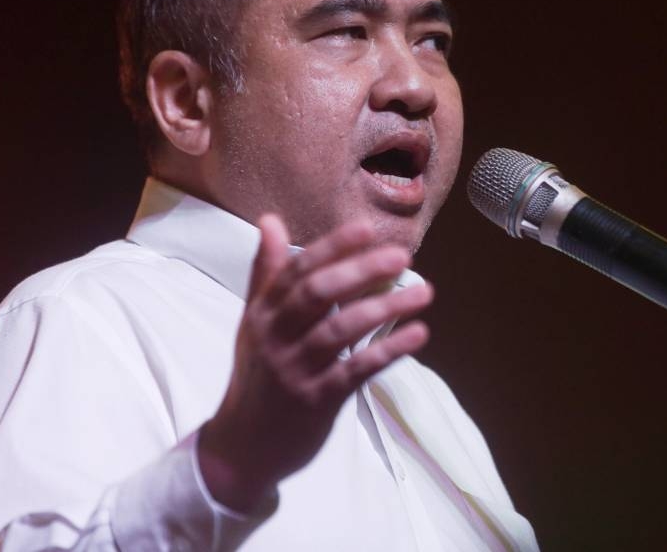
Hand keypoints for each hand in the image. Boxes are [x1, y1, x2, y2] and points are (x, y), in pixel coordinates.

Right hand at [197, 214, 431, 512]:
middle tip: (402, 255)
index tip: (367, 228)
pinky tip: (417, 334)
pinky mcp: (316, 401)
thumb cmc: (258, 374)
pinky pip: (356, 370)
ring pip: (340, 330)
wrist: (243, 446)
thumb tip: (270, 220)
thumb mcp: (255, 322)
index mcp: (263, 313)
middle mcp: (275, 338)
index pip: (297, 271)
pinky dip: (388, 351)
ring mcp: (295, 371)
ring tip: (423, 292)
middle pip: (318, 294)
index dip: (332, 247)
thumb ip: (268, 273)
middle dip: (361, 271)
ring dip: (384, 307)